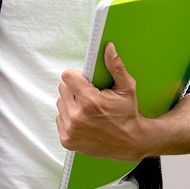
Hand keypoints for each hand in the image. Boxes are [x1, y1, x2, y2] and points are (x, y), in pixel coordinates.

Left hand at [55, 42, 147, 160]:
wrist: (129, 143)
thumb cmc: (128, 114)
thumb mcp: (127, 88)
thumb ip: (115, 66)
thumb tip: (108, 47)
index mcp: (90, 101)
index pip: (67, 76)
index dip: (76, 76)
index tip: (84, 81)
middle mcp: (77, 117)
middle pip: (62, 89)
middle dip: (74, 90)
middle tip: (89, 97)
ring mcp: (71, 130)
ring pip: (60, 103)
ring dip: (70, 103)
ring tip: (87, 109)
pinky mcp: (67, 140)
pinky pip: (59, 118)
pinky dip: (69, 117)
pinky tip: (83, 121)